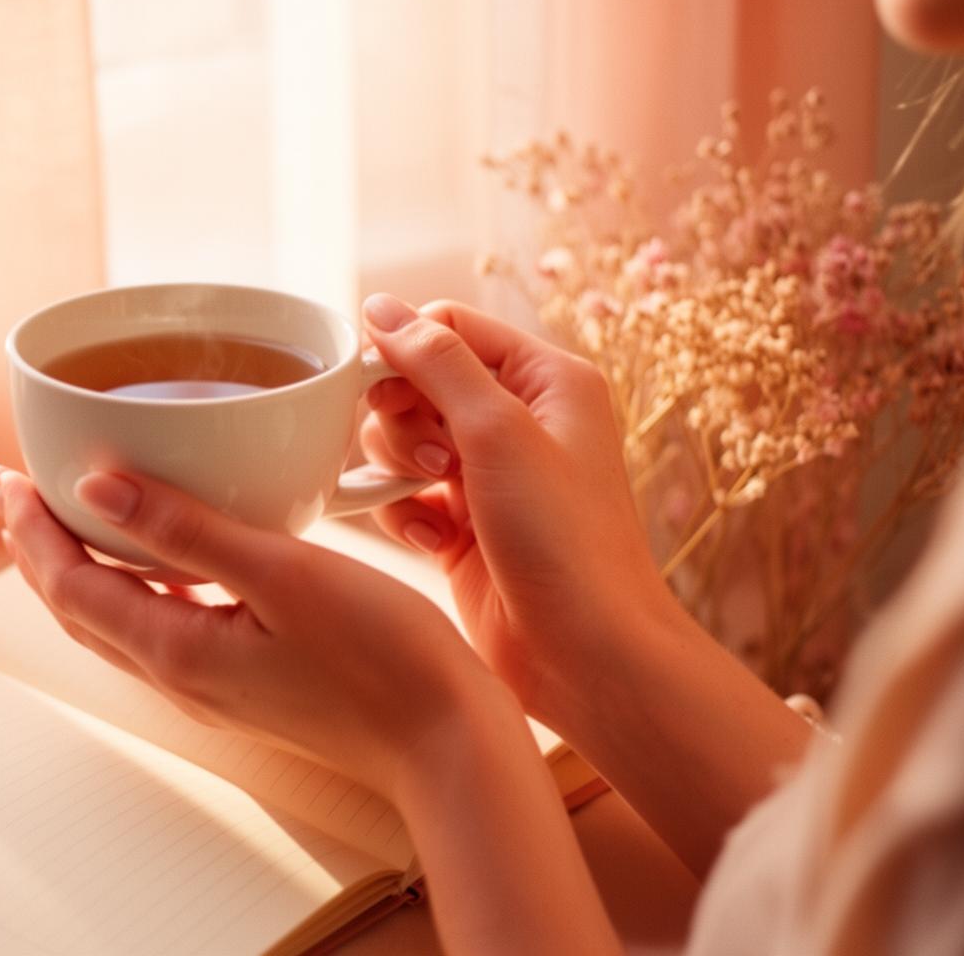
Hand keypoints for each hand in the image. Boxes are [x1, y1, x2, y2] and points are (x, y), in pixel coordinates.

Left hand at [0, 463, 524, 801]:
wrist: (448, 741)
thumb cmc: (383, 660)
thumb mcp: (282, 574)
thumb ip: (186, 529)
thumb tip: (97, 487)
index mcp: (177, 650)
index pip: (69, 586)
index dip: (30, 531)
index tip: (6, 476)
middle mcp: (182, 676)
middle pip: (80, 608)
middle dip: (41, 548)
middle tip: (17, 490)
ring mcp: (215, 685)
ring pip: (121, 620)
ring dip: (87, 566)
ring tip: (74, 517)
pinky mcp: (249, 683)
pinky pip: (168, 626)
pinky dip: (144, 584)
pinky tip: (171, 558)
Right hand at [357, 294, 673, 717]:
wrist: (585, 655)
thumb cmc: (564, 541)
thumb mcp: (499, 432)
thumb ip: (436, 361)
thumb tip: (379, 308)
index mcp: (546, 380)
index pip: (449, 327)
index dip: (404, 351)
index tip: (377, 388)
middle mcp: (518, 421)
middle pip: (415, 382)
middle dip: (403, 420)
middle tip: (433, 462)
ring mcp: (488, 477)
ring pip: (399, 441)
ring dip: (399, 468)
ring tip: (436, 502)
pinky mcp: (461, 528)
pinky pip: (401, 497)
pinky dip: (403, 514)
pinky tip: (431, 541)